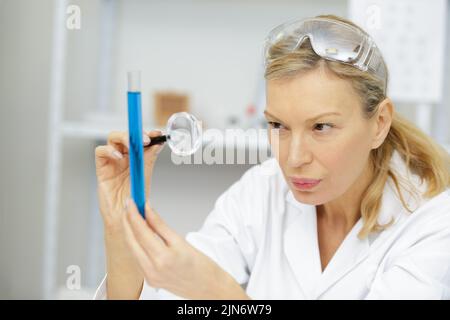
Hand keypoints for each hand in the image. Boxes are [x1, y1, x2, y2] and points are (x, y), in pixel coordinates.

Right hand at [95, 130, 164, 231]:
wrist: (124, 215)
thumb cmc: (135, 197)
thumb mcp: (145, 174)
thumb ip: (150, 158)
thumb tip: (159, 143)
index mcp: (137, 156)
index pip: (141, 138)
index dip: (149, 133)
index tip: (158, 133)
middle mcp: (125, 156)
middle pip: (127, 134)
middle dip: (136, 134)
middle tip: (146, 139)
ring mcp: (113, 160)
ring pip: (113, 138)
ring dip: (124, 138)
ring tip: (133, 145)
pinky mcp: (101, 167)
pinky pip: (100, 151)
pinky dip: (109, 150)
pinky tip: (119, 156)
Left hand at [122, 199, 250, 299]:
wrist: (209, 287)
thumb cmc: (202, 266)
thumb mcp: (181, 241)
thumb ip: (160, 225)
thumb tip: (148, 210)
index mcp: (162, 258)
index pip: (141, 231)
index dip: (133, 214)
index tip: (131, 201)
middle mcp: (152, 270)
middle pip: (132, 240)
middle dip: (127, 221)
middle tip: (129, 205)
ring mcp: (149, 277)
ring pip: (132, 249)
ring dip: (130, 231)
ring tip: (133, 216)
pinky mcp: (150, 280)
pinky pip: (138, 258)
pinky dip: (136, 244)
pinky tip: (139, 233)